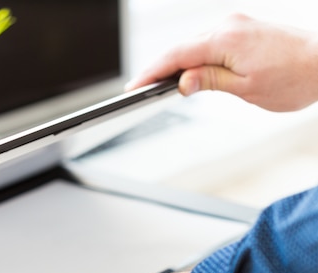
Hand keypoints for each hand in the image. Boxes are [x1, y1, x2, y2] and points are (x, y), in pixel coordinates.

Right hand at [126, 13, 317, 111]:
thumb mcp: (247, 89)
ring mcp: (236, 24)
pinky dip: (194, 56)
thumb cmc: (294, 77)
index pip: (177, 55)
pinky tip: (188, 70)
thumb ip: (210, 81)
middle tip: (140, 90)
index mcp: (226, 39)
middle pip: (182, 47)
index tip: (136, 86)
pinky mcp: (243, 29)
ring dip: (177, 63)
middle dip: (160, 68)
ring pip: (194, 44)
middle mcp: (229, 25)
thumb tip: (182, 81)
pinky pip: (209, 41)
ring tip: (160, 85)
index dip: (153, 72)